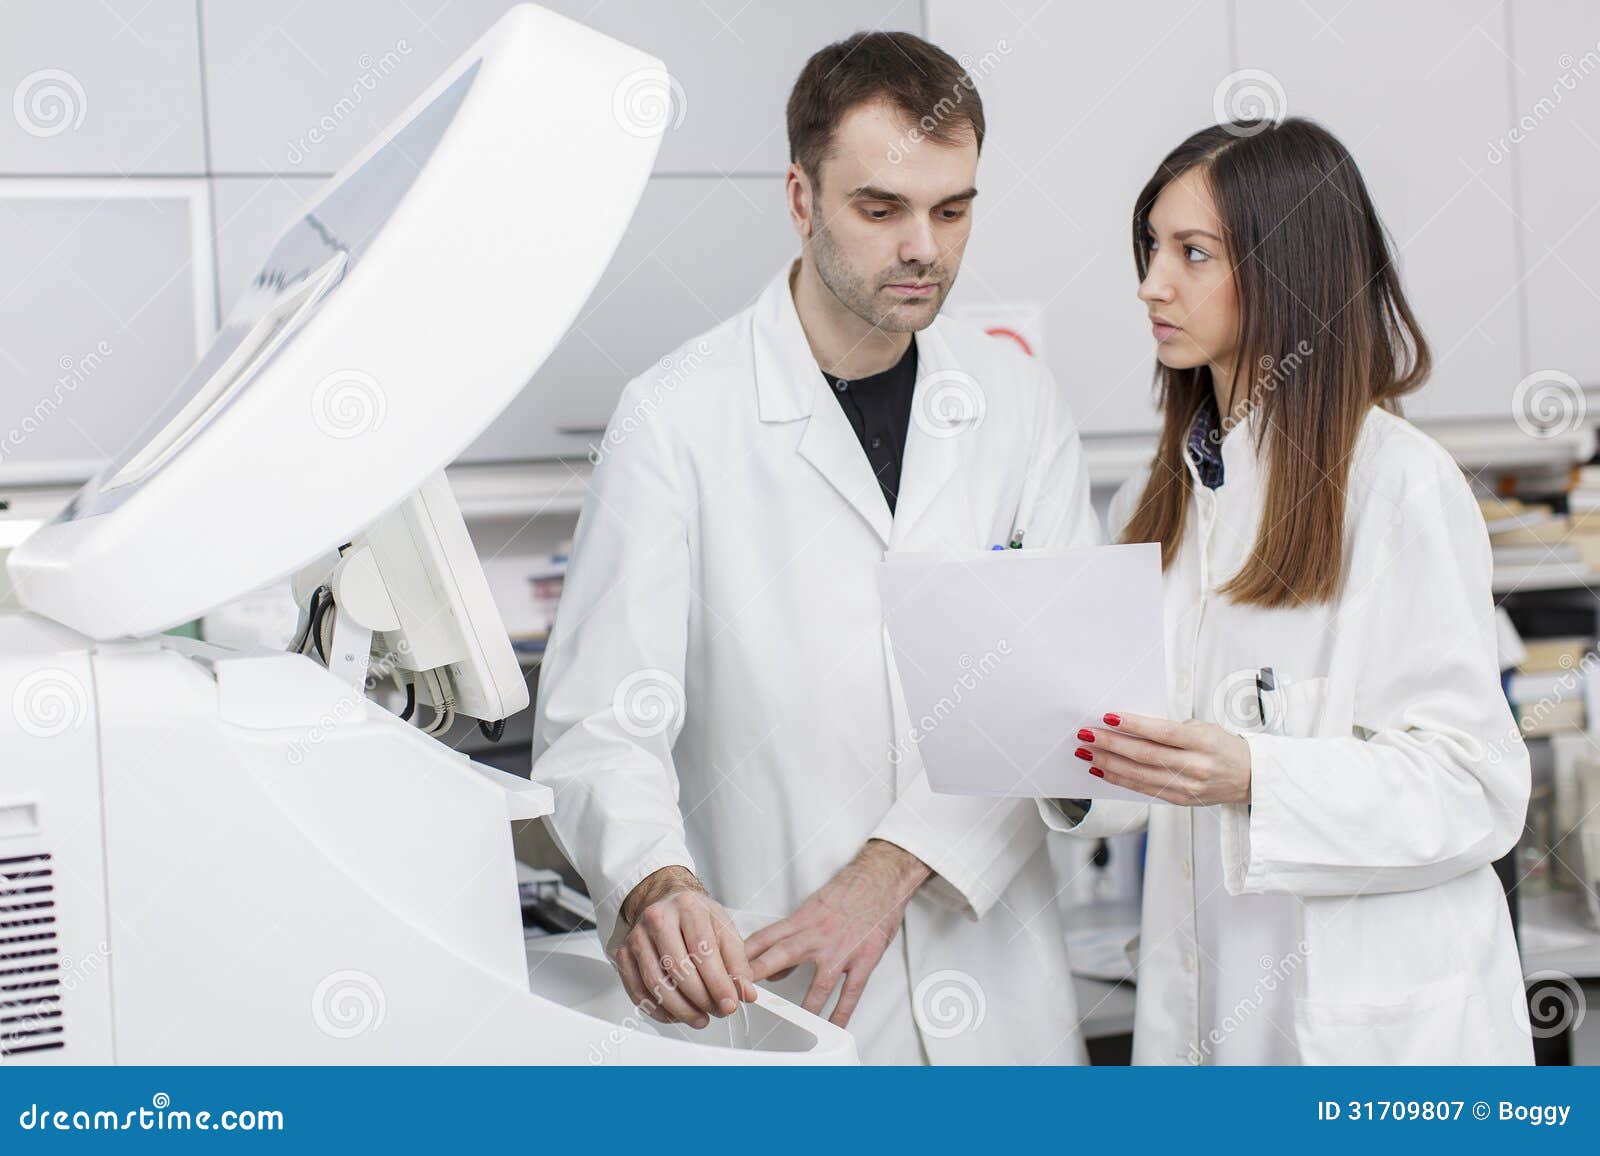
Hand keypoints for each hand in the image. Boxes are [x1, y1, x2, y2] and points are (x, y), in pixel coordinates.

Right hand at [615, 866, 756, 1027]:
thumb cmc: (695, 916)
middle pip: (678, 970)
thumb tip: (745, 992)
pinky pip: (637, 991)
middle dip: (701, 999)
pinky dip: (658, 1010)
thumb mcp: (723, 928)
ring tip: (700, 1018)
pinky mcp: (624, 954)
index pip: (703, 951)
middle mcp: (658, 919)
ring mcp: (637, 936)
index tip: (731, 1004)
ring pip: (656, 983)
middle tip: (717, 1011)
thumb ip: (737, 961)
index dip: (719, 983)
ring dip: (681, 1009)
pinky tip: (676, 1015)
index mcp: (688, 908)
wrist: (665, 900)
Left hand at [743, 839, 929, 1027]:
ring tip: (792, 1025)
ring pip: (818, 983)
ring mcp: (841, 949)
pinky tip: (835, 1024)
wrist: (880, 879)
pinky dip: (842, 1011)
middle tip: (743, 994)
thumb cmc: (849, 891)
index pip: (764, 938)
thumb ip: (792, 937)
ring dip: (804, 1007)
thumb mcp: (813, 908)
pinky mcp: (864, 958)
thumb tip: (775, 969)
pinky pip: (851, 992)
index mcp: (802, 920)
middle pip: (780, 956)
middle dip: (758, 976)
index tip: (727, 970)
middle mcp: (817, 935)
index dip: (743, 956)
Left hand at [1076, 711, 1251, 805]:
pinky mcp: (1180, 800)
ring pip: (1140, 774)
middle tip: (1087, 735)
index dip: (1134, 725)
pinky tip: (1102, 771)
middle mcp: (1195, 766)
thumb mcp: (1205, 728)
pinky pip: (1144, 789)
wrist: (1251, 778)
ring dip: (1109, 763)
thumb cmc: (1224, 747)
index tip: (1109, 717)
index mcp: (1203, 742)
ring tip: (1087, 753)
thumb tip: (1131, 727)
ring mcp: (1187, 786)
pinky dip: (1120, 779)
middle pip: (1146, 754)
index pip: (1162, 732)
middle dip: (1111, 744)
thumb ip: (1172, 730)